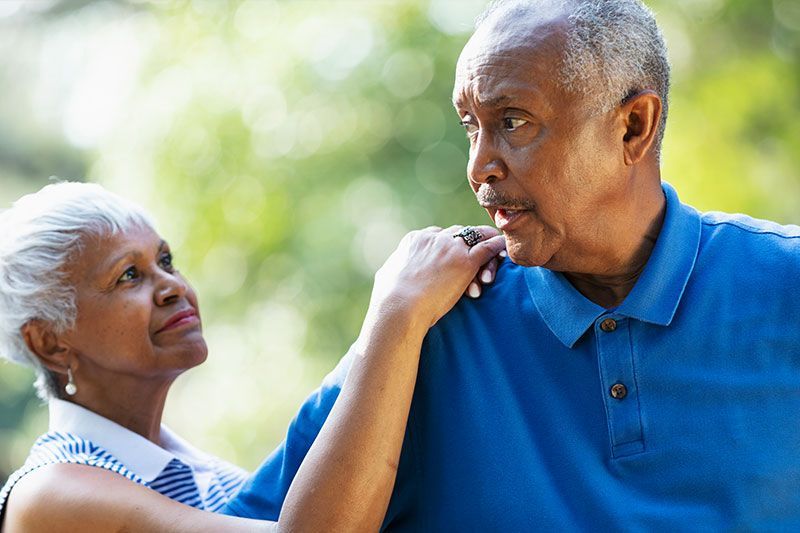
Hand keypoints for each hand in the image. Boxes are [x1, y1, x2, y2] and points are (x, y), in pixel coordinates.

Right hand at [367, 225, 505, 329]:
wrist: (399, 307)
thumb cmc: (388, 299)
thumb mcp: (388, 276)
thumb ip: (395, 268)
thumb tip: (391, 273)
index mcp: (414, 240)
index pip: (437, 235)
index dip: (447, 246)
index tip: (451, 257)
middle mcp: (434, 238)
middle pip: (458, 233)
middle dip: (466, 246)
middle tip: (472, 260)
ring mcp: (451, 248)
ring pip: (475, 236)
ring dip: (484, 244)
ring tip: (492, 250)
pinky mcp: (467, 261)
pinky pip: (489, 247)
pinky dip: (497, 246)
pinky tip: (504, 249)